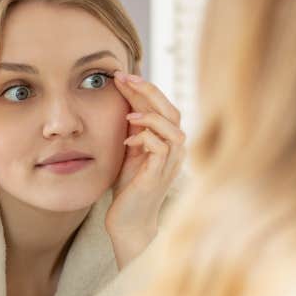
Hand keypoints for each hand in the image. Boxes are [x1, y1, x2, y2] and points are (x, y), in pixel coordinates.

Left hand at [105, 73, 185, 268]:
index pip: (161, 106)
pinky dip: (145, 137)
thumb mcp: (130, 150)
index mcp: (168, 140)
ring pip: (173, 127)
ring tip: (129, 115)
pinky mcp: (160, 175)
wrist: (129, 220)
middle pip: (172, 110)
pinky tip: (127, 141)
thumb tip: (125, 99)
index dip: (143, 88)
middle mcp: (175, 149)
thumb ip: (133, 128)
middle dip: (148, 90)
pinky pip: (161, 146)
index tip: (120, 75)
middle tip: (124, 78)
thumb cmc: (129, 187)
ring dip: (150, 115)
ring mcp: (171, 162)